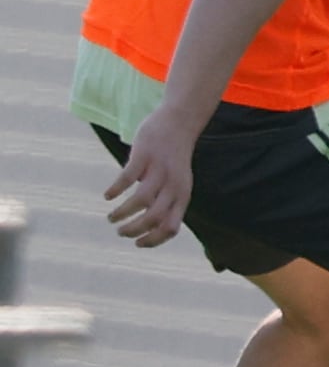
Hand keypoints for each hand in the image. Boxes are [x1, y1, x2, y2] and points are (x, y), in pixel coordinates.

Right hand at [105, 113, 203, 247]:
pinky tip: (108, 196)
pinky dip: (115, 190)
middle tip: (120, 232)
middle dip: (133, 230)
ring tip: (111, 217)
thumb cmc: (173, 159)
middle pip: (153, 218)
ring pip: (140, 200)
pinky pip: (127, 178)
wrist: (180, 122)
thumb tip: (148, 228)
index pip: (171, 228)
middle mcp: (173, 185)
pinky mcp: (145, 156)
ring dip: (122, 213)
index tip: (136, 243)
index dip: (153, 240)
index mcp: (182, 195)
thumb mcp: (177, 184)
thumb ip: (167, 203)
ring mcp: (159, 170)